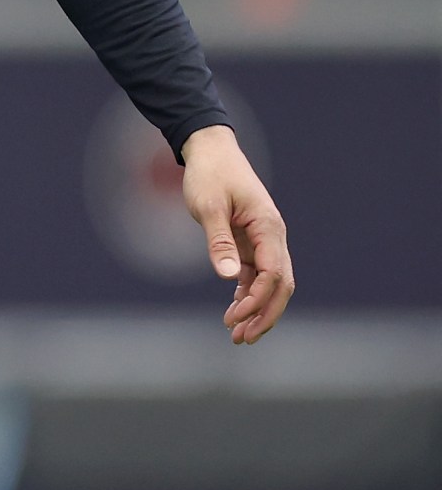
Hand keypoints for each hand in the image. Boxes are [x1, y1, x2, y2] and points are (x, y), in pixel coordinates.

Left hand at [180, 125, 292, 343]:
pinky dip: (247, 294)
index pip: (274, 274)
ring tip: (237, 334)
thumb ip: (219, 241)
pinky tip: (234, 310)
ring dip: (257, 308)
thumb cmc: (210, 174)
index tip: (236, 318)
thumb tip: (229, 277)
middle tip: (242, 339)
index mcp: (269, 228)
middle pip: (280, 285)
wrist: (211, 151)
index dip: (258, 300)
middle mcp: (273, 237)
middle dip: (265, 314)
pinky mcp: (251, 242)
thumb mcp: (209, 205)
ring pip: (270, 284)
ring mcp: (264, 240)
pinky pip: (256, 274)